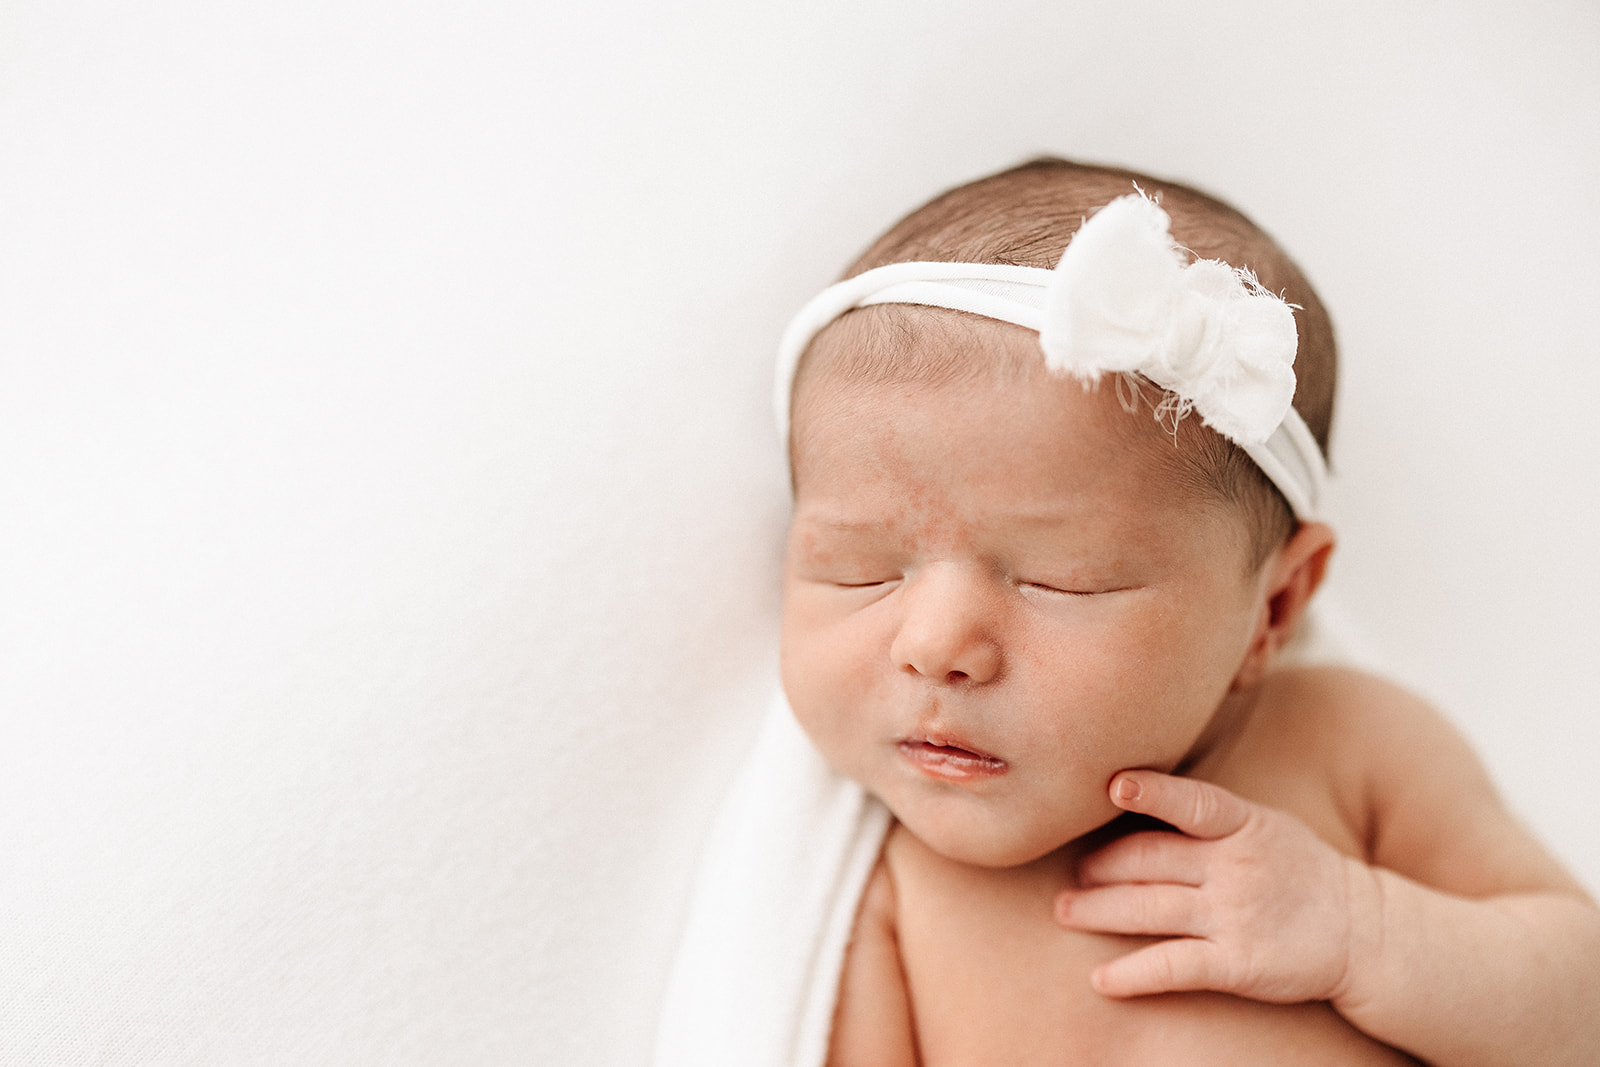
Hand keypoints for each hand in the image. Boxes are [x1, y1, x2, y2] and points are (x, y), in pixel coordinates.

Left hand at [1055, 770, 1381, 1004]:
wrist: (1364, 930)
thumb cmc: (1298, 869)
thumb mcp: (1264, 825)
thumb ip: (1207, 814)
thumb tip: (1134, 793)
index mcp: (1244, 824)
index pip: (1193, 802)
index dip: (1154, 792)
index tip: (1115, 785)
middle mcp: (1236, 867)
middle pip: (1150, 859)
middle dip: (1100, 867)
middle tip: (1071, 875)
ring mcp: (1236, 915)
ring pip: (1150, 909)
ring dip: (1098, 911)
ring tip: (1065, 912)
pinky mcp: (1238, 964)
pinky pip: (1173, 967)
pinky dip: (1132, 975)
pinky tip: (1102, 980)